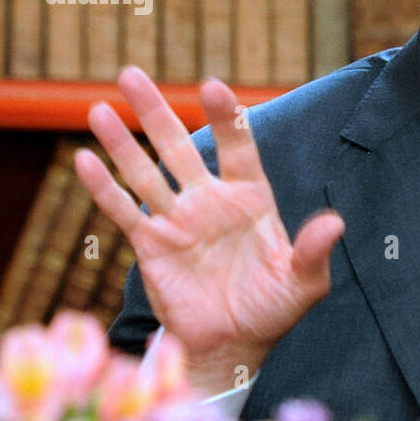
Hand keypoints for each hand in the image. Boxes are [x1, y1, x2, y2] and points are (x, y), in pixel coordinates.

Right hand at [74, 67, 345, 396]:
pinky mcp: (151, 246)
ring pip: (145, 172)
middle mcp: (211, 200)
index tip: (212, 87)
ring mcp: (178, 221)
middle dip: (156, 111)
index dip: (226, 118)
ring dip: (121, 142)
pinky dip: (104, 188)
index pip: (237, 146)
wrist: (234, 346)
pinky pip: (124, 212)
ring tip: (97, 107)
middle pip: (179, 147)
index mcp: (251, 198)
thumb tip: (335, 223)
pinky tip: (84, 160)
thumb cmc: (273, 309)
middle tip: (131, 74)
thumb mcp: (304, 283)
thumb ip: (314, 251)